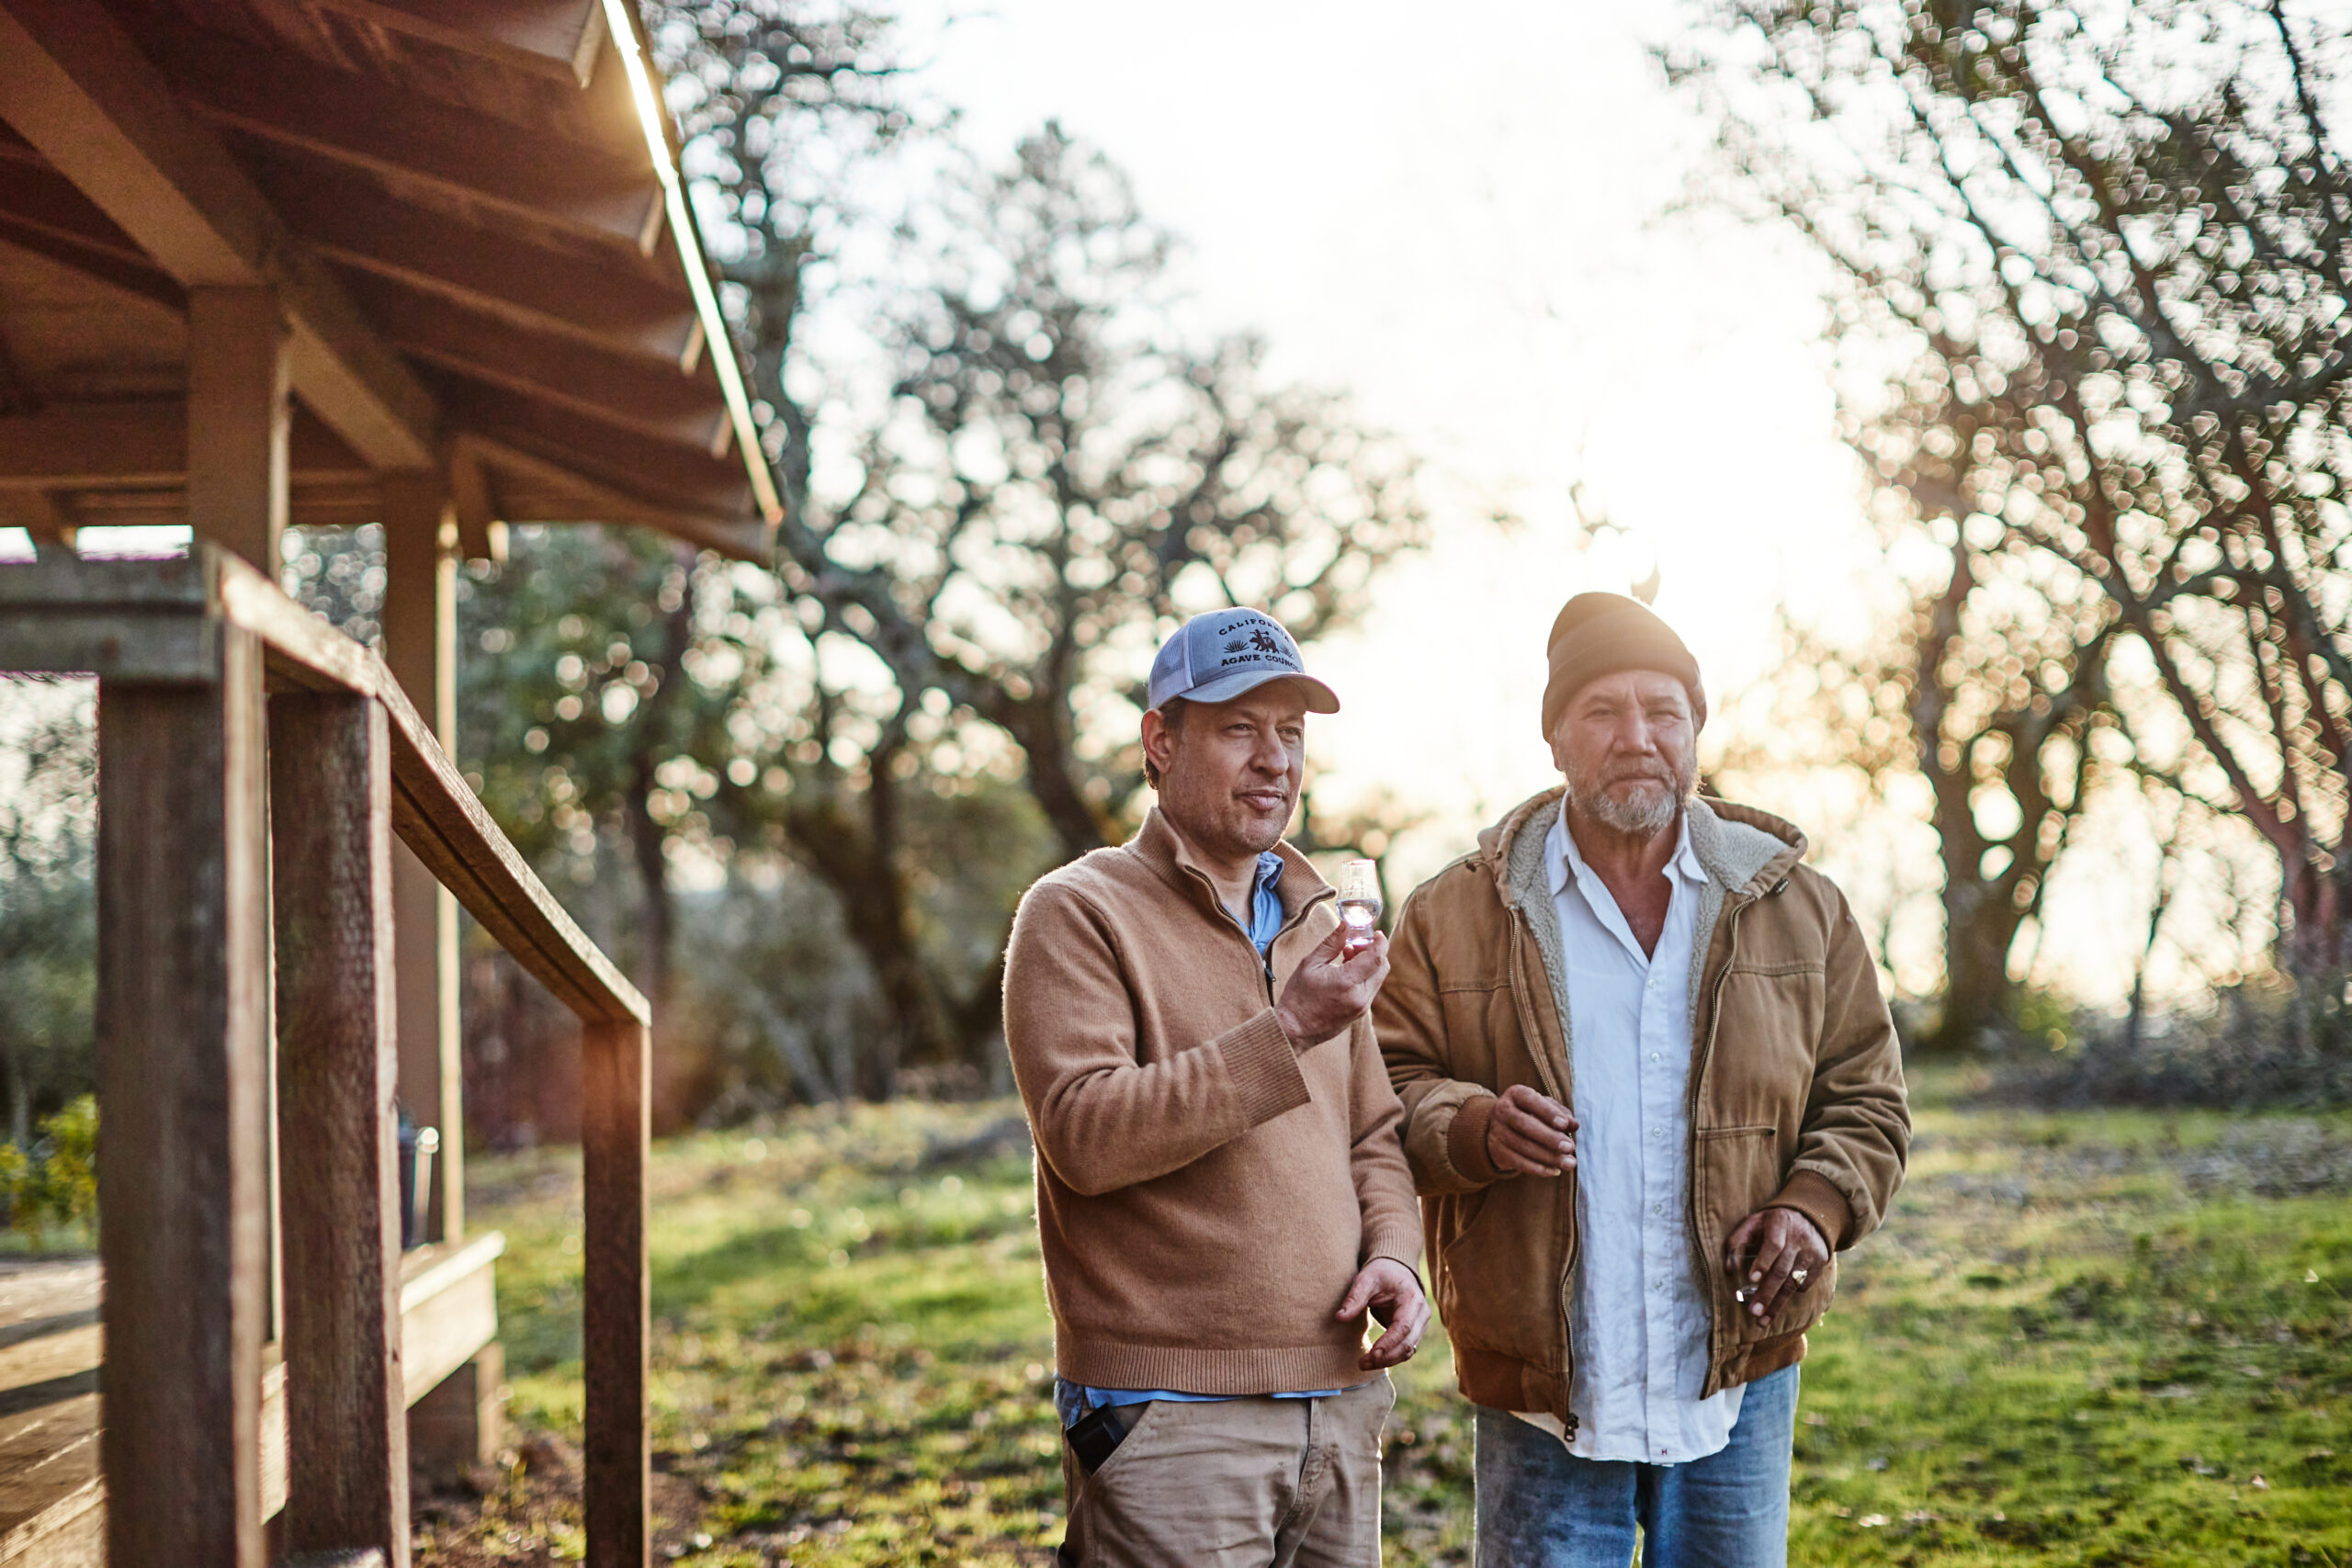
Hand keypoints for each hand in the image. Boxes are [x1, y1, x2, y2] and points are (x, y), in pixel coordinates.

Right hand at [1274, 924, 1387, 1046]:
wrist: (1293, 1030)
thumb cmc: (1298, 996)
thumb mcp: (1310, 964)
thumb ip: (1331, 943)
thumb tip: (1345, 925)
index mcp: (1347, 982)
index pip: (1377, 958)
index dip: (1380, 942)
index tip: (1376, 933)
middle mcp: (1360, 997)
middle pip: (1382, 967)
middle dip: (1374, 952)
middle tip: (1355, 944)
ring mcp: (1361, 1008)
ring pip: (1377, 978)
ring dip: (1369, 964)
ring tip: (1346, 957)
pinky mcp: (1360, 1014)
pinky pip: (1370, 990)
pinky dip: (1364, 977)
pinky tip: (1346, 972)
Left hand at [1337, 1257, 1428, 1369]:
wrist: (1396, 1270)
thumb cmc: (1381, 1273)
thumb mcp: (1366, 1279)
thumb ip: (1354, 1298)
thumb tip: (1339, 1317)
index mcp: (1412, 1299)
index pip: (1404, 1327)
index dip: (1389, 1343)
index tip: (1372, 1354)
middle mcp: (1421, 1314)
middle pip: (1408, 1343)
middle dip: (1386, 1357)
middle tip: (1362, 1364)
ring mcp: (1420, 1324)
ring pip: (1408, 1350)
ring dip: (1388, 1361)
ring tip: (1364, 1365)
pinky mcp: (1414, 1331)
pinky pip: (1405, 1349)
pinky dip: (1391, 1357)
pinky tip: (1373, 1361)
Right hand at [1484, 1083, 1577, 1177]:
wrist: (1502, 1128)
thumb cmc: (1531, 1114)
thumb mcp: (1545, 1107)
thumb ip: (1561, 1113)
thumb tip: (1574, 1124)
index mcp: (1516, 1094)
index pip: (1530, 1100)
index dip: (1547, 1112)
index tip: (1565, 1124)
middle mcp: (1502, 1110)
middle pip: (1524, 1125)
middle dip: (1549, 1137)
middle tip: (1570, 1147)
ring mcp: (1497, 1132)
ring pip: (1522, 1146)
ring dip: (1548, 1157)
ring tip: (1569, 1163)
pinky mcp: (1497, 1151)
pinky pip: (1518, 1162)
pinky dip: (1538, 1168)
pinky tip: (1555, 1171)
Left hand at [1723, 1207, 1828, 1320]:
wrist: (1809, 1217)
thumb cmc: (1771, 1223)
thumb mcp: (1753, 1222)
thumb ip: (1737, 1241)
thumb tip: (1730, 1269)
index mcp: (1780, 1223)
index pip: (1774, 1245)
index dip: (1763, 1263)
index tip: (1752, 1279)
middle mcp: (1799, 1238)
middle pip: (1782, 1270)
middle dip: (1767, 1293)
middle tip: (1754, 1312)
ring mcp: (1812, 1252)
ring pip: (1793, 1282)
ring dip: (1777, 1303)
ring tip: (1763, 1320)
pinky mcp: (1820, 1263)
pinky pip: (1804, 1284)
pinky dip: (1790, 1294)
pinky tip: (1778, 1301)